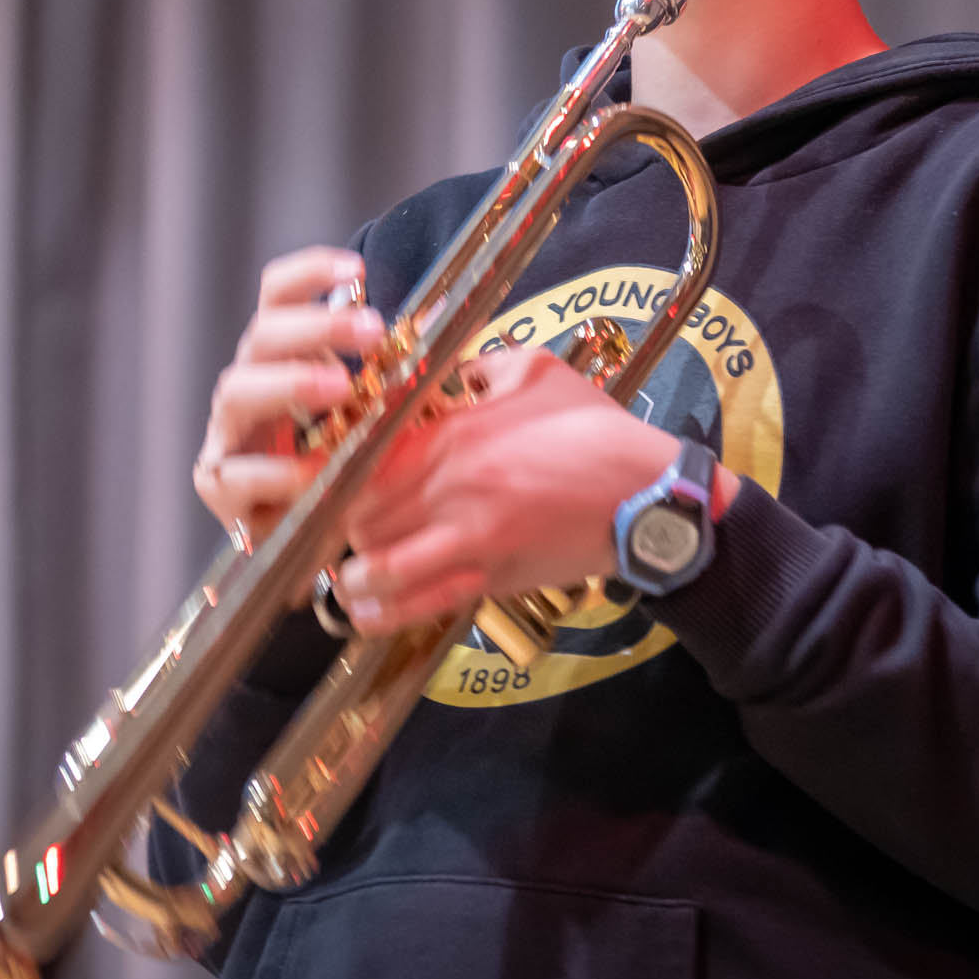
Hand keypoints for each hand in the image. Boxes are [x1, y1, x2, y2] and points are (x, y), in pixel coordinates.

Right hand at [192, 246, 388, 547]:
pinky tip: (313, 471)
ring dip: (290, 383)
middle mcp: (247, 383)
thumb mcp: (369, 410)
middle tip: (372, 329)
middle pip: (261, 335)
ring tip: (341, 388)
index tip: (358, 269)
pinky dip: (274, 472)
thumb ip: (390, 371)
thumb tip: (446, 322)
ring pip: (236, 392)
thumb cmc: (342, 458)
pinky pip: (234, 473)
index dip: (310, 272)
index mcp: (279, 354)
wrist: (306, 532)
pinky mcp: (219, 485)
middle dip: (317, 326)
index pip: (277, 295)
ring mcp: (227, 434)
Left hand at [335, 346, 689, 631]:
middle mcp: (449, 487)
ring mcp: (469, 537)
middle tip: (342, 524)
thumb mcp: (535, 371)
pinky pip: (418, 601)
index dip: (336, 471)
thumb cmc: (597, 430)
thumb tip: (453, 370)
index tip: (330, 476)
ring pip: (377, 563)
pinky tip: (366, 610)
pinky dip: (383, 610)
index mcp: (454, 434)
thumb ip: (480, 368)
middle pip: (358, 513)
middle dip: (342, 522)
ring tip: (346, 572)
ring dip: (354, 569)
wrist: (648, 492)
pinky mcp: (491, 576)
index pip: (362, 458)